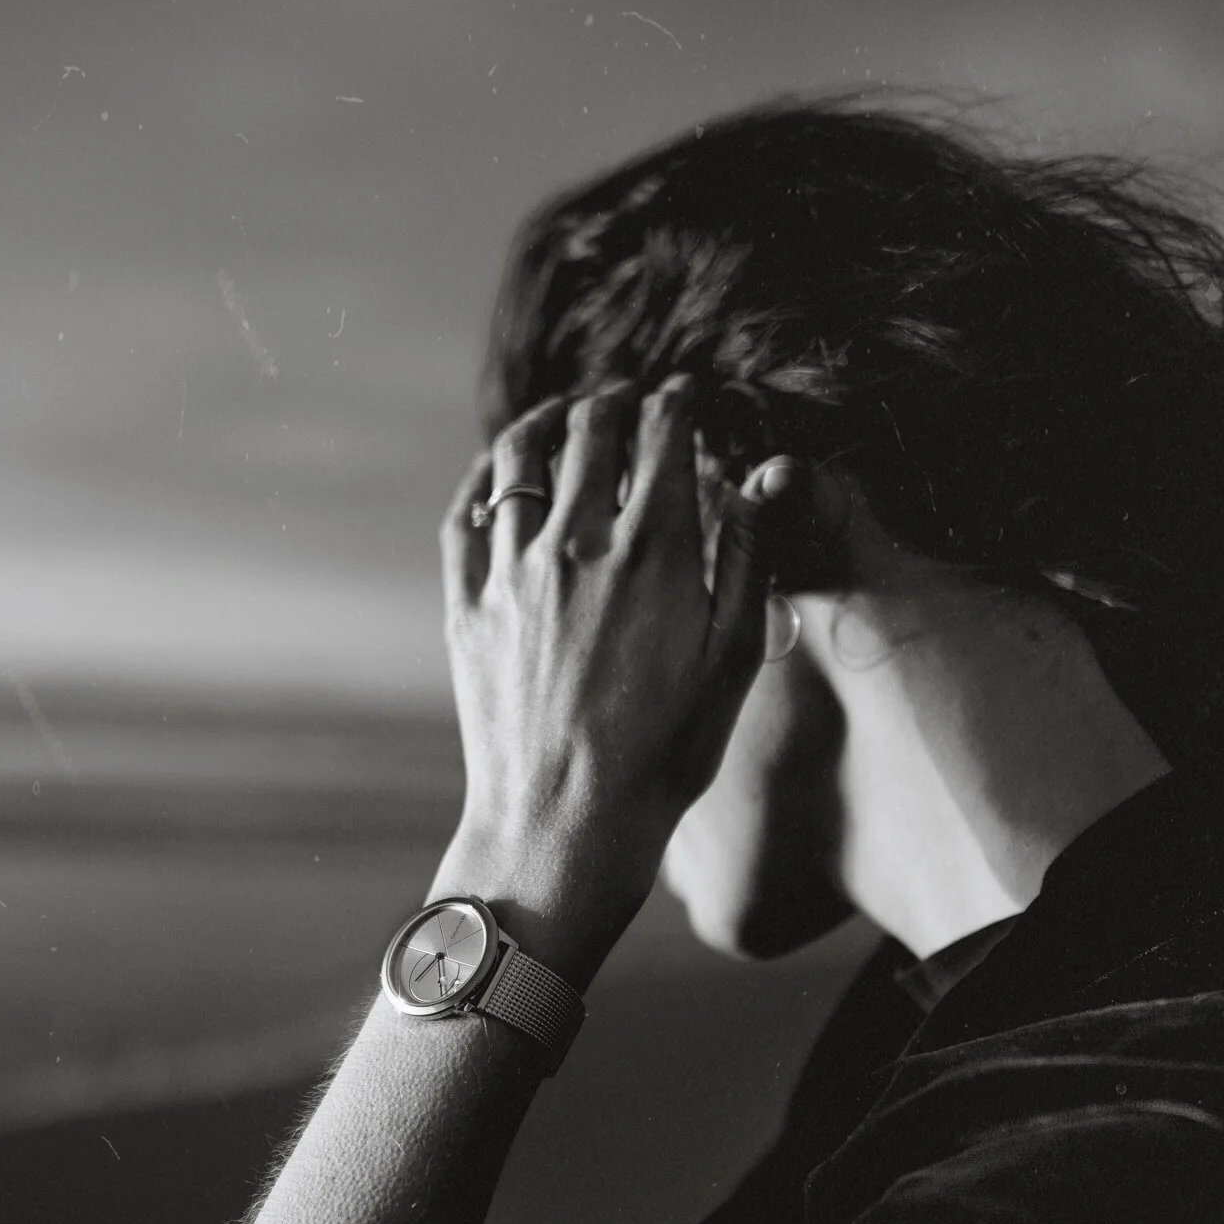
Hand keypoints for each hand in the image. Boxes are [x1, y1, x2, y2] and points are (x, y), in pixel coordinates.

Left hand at [434, 376, 800, 984]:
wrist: (565, 825)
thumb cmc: (664, 754)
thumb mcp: (734, 659)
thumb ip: (747, 557)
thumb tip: (756, 478)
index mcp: (654, 551)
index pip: (665, 433)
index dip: (679, 402)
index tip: (685, 398)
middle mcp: (576, 543)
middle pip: (591, 428)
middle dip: (616, 401)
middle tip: (628, 401)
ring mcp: (512, 572)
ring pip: (519, 454)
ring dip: (547, 421)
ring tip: (565, 418)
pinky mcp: (466, 607)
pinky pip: (466, 514)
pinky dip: (486, 478)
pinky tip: (501, 476)